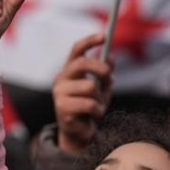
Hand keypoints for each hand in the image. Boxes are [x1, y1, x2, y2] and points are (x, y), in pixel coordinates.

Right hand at [53, 34, 113, 153]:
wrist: (80, 134)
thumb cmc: (91, 107)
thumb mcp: (102, 88)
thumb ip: (106, 73)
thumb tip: (111, 57)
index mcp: (70, 70)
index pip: (77, 50)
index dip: (90, 41)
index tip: (105, 35)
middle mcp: (61, 79)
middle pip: (82, 63)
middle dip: (101, 69)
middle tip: (110, 78)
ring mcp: (59, 93)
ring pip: (90, 87)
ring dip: (101, 98)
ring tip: (98, 108)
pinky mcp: (62, 108)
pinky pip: (90, 104)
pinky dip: (98, 111)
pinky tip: (93, 116)